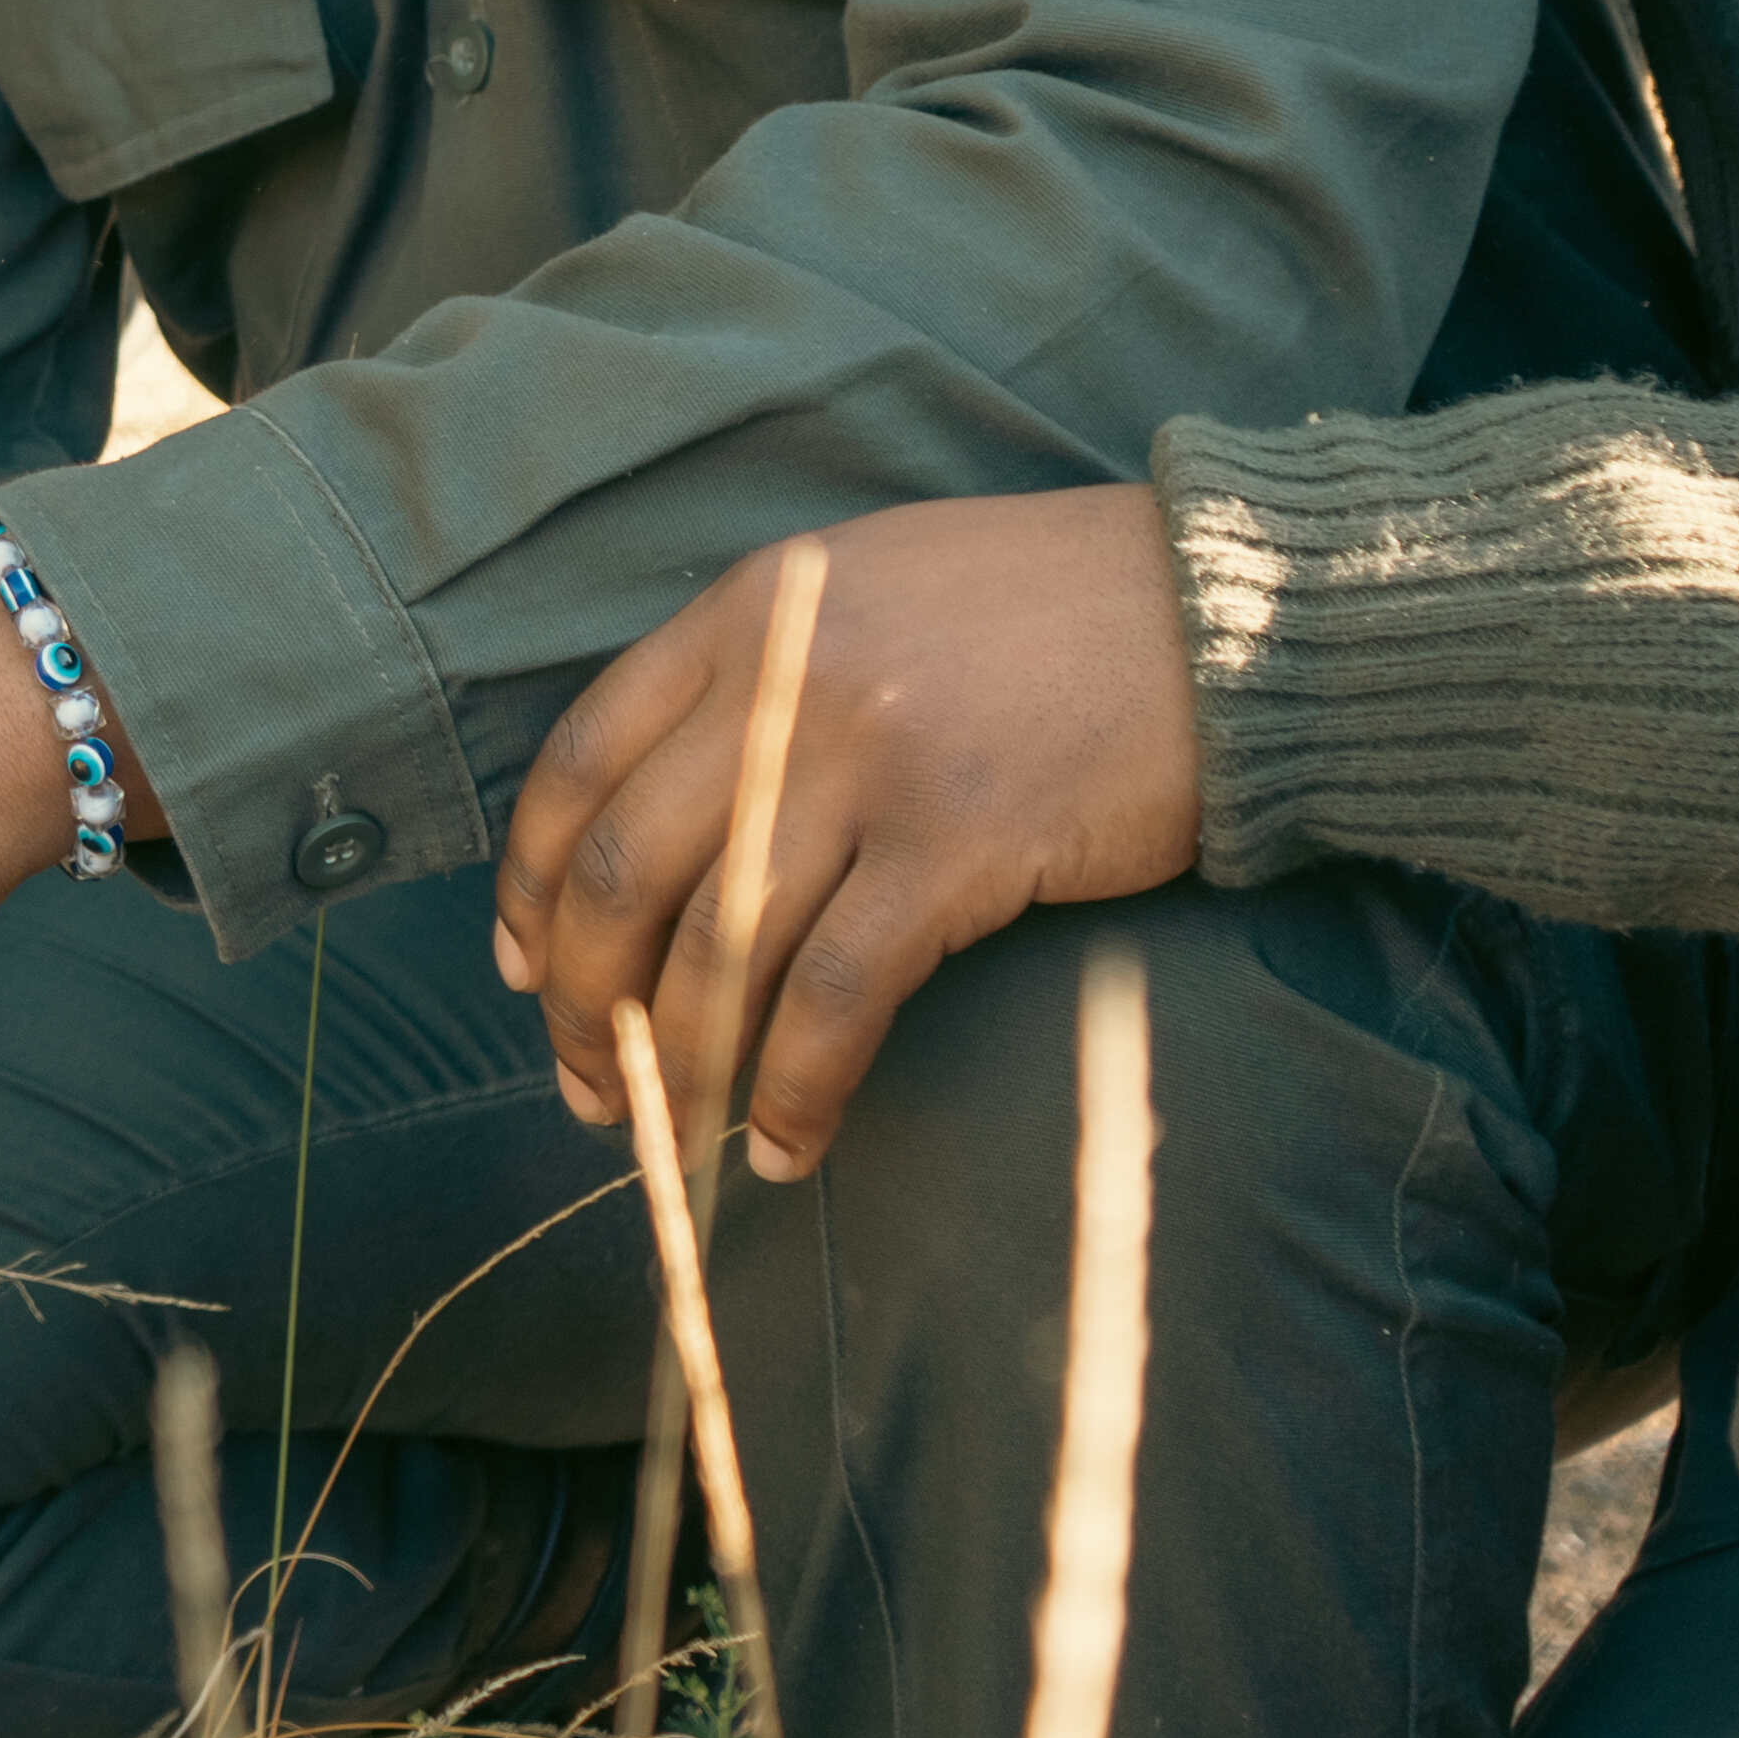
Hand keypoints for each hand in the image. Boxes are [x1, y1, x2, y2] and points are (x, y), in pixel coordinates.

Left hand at [489, 487, 1200, 1182]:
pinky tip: (785, 1143)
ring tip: (669, 1132)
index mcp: (746, 612)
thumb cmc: (1045, 613)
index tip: (520, 963)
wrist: (1218, 609)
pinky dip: (797, 1087)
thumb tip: (667, 824)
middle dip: (580, 999)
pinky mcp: (962, 842)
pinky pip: (838, 995)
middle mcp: (783, 681)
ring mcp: (871, 761)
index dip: (529, 881)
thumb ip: (758, 677)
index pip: (579, 760)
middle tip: (583, 1083)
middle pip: (623, 869)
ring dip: (675, 1064)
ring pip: (717, 945)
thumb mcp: (865, 593)